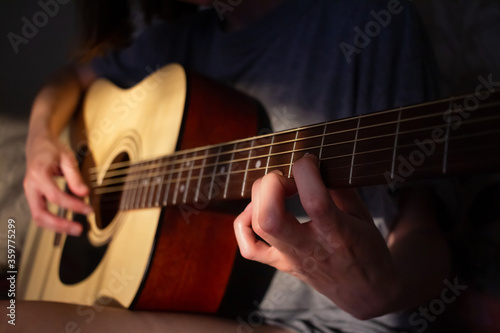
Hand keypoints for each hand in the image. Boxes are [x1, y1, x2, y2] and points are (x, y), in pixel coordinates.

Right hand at [24, 135, 91, 235]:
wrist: (38, 143)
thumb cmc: (52, 149)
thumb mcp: (67, 158)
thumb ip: (75, 177)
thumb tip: (85, 193)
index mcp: (38, 174)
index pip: (55, 196)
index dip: (73, 205)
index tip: (89, 209)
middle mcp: (31, 185)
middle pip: (40, 213)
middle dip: (59, 225)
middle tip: (79, 229)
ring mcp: (30, 192)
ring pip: (38, 217)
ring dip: (56, 227)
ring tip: (75, 229)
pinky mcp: (34, 196)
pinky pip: (40, 213)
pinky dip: (53, 221)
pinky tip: (67, 223)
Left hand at [234, 154, 400, 318]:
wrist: (364, 292)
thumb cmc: (367, 250)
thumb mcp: (364, 215)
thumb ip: (341, 189)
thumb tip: (318, 164)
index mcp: (338, 234)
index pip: (314, 202)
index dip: (306, 171)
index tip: (310, 161)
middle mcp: (310, 248)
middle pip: (270, 218)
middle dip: (271, 185)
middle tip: (287, 178)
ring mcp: (290, 258)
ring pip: (259, 227)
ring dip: (259, 198)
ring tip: (277, 189)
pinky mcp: (281, 264)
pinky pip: (249, 248)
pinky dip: (244, 224)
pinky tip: (256, 210)